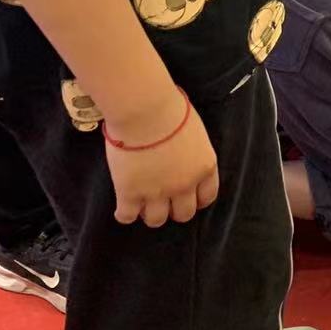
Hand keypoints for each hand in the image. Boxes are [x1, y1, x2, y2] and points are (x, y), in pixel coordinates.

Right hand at [106, 91, 218, 226]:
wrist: (145, 110)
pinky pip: (127, 216)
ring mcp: (157, 191)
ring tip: (142, 204)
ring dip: (150, 213)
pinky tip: (123, 206)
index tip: (189, 198)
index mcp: (204, 167)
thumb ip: (192, 151)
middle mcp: (184, 184)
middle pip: (183, 214)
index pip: (207, 196)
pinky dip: (125, 214)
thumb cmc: (169, 109)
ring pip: (156, 220)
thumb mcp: (194, 131)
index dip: (196, 200)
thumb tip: (182, 153)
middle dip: (173, 209)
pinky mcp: (130, 193)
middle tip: (163, 201)